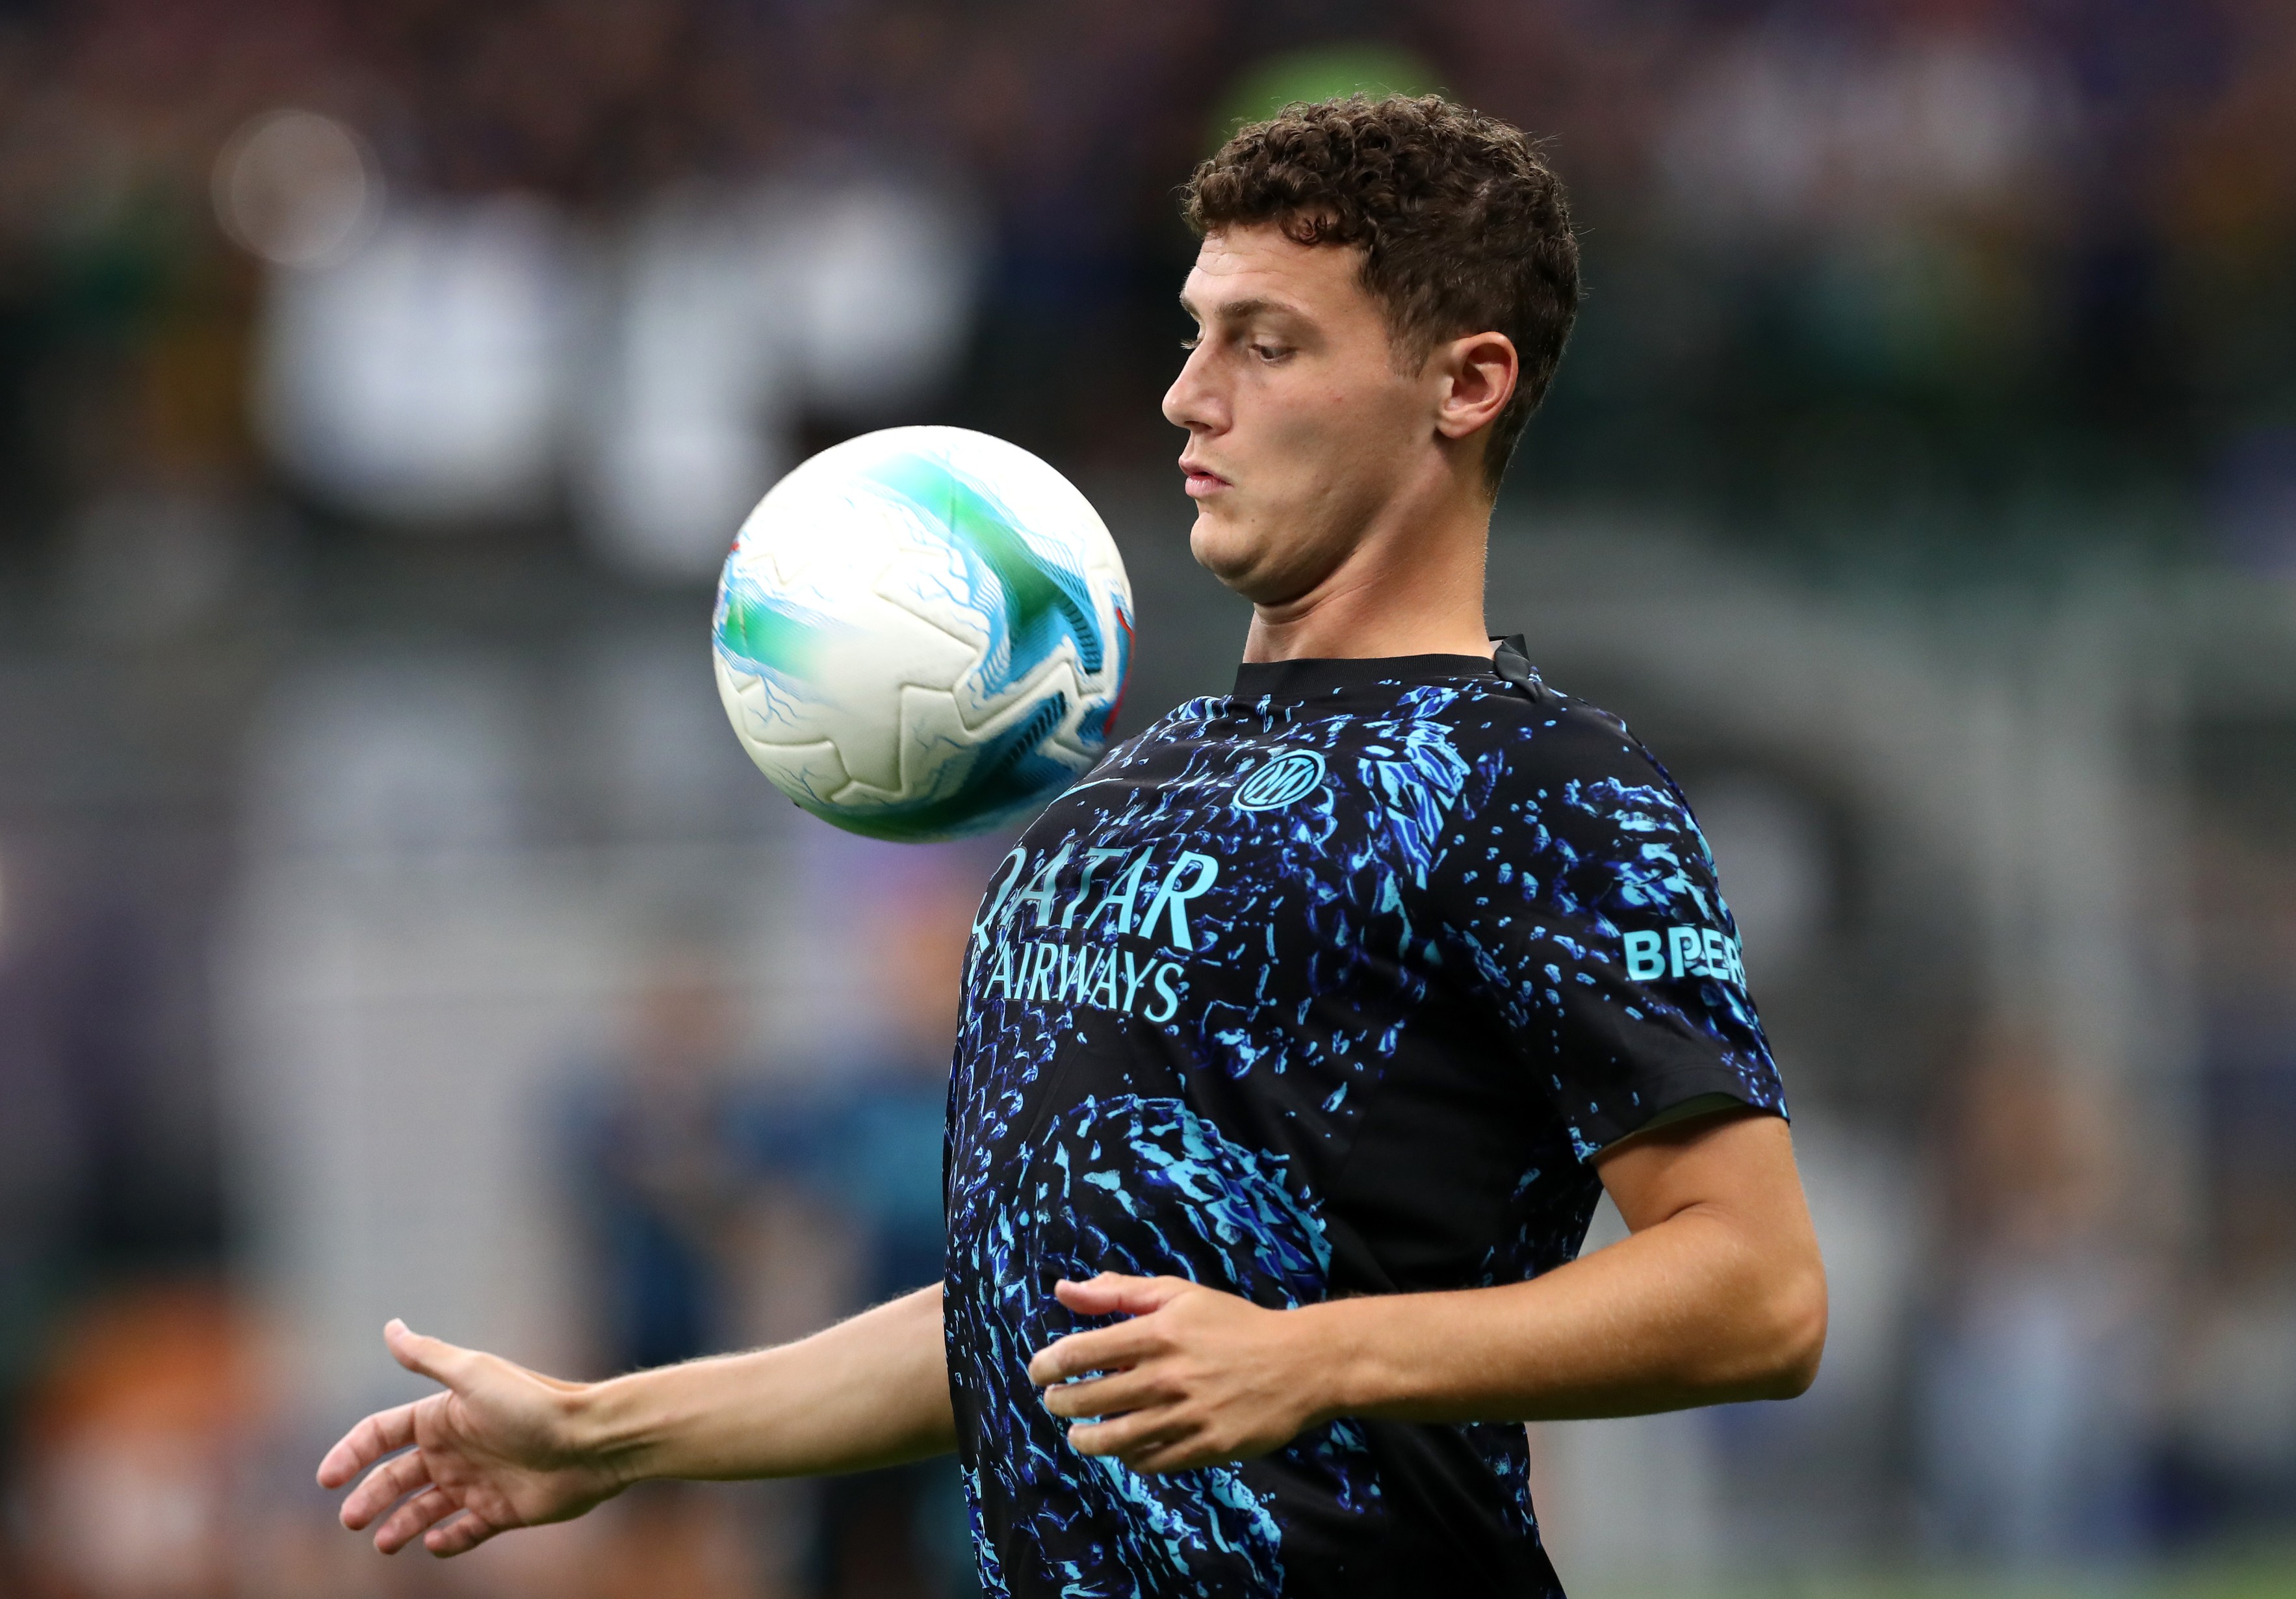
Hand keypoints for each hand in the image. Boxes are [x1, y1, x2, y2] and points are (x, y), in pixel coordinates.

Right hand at [317, 1320, 626, 1556]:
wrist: (590, 1440)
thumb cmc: (532, 1405)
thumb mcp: (474, 1376)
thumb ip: (428, 1357)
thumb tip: (390, 1326)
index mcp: (444, 1415)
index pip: (382, 1434)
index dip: (351, 1452)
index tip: (326, 1479)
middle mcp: (457, 1448)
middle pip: (397, 1476)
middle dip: (370, 1497)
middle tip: (351, 1520)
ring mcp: (478, 1481)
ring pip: (425, 1508)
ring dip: (401, 1525)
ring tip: (385, 1542)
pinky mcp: (501, 1510)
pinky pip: (465, 1531)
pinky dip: (447, 1540)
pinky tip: (435, 1544)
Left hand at [1027, 1275, 1332, 1472]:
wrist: (1299, 1364)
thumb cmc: (1233, 1324)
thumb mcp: (1178, 1295)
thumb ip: (1118, 1292)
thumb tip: (1063, 1290)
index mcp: (1157, 1334)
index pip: (1079, 1353)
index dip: (1046, 1365)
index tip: (1038, 1372)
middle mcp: (1166, 1377)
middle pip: (1087, 1400)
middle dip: (1059, 1403)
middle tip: (1056, 1401)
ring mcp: (1185, 1417)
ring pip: (1111, 1440)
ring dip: (1084, 1439)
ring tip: (1079, 1433)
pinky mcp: (1204, 1449)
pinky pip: (1148, 1461)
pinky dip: (1127, 1456)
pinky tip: (1124, 1445)